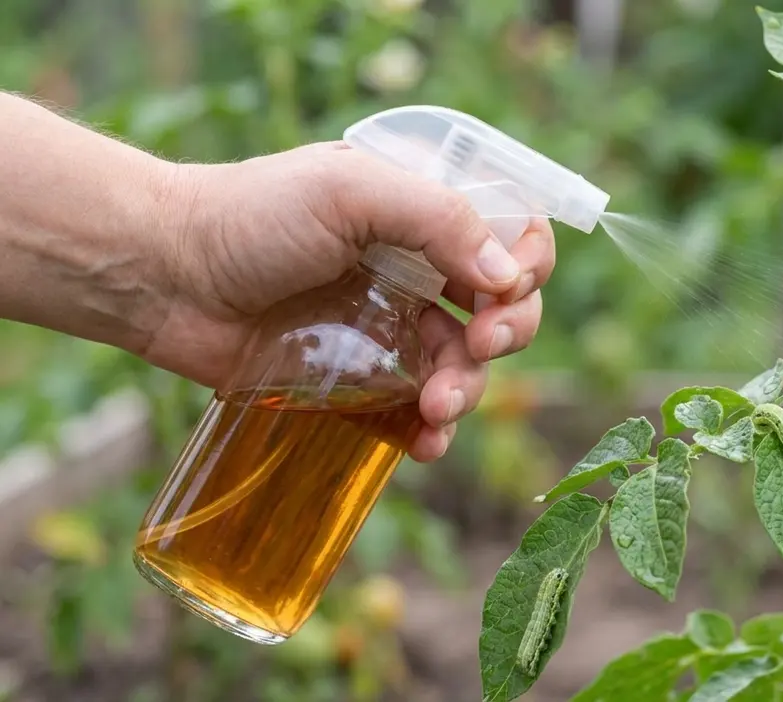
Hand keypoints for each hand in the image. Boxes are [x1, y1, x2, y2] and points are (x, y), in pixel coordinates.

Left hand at [148, 142, 554, 461]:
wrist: (163, 275)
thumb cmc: (250, 215)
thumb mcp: (350, 190)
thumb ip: (438, 219)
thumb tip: (505, 279)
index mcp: (424, 212)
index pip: (512, 232)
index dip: (526, 262)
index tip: (502, 289)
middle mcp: (418, 268)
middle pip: (505, 305)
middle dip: (509, 330)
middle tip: (481, 345)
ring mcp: (391, 327)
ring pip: (467, 365)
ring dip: (471, 388)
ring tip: (440, 405)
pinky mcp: (360, 380)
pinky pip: (417, 412)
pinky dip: (433, 431)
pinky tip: (427, 443)